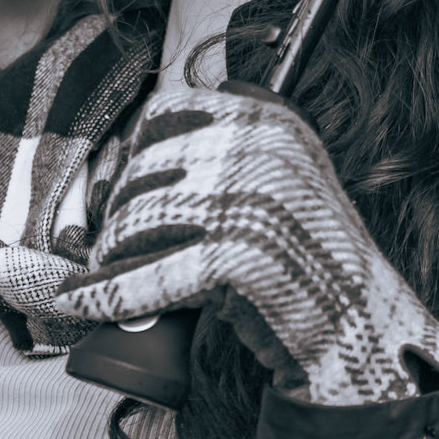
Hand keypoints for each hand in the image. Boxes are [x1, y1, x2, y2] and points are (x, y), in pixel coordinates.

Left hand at [52, 82, 438, 406]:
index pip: (166, 111)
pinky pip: (143, 278)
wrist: (359, 328)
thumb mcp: (283, 176)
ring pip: (135, 221)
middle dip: (116, 210)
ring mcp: (250, 204)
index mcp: (271, 120)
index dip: (132, 149)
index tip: (119, 183)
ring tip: (104, 272)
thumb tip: (129, 150)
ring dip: (109, 253)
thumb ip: (228, 146)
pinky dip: (103, 294)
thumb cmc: (309, 257)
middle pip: (143, 170)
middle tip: (111, 243)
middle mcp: (262, 152)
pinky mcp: (235, 261)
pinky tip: (78, 303)